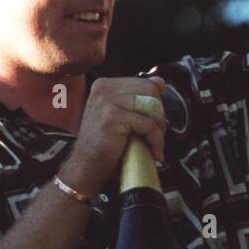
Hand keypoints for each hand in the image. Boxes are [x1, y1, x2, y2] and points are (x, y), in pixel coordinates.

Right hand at [59, 75, 166, 195]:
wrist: (87, 166)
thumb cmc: (105, 143)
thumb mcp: (121, 114)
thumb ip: (139, 97)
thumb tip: (161, 82)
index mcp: (105, 85)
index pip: (145, 83)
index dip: (156, 104)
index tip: (154, 123)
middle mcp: (104, 89)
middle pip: (151, 91)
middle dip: (159, 114)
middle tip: (156, 134)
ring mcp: (106, 101)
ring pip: (152, 106)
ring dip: (159, 128)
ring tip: (154, 143)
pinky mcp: (113, 117)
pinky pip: (149, 124)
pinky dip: (156, 140)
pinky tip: (154, 151)